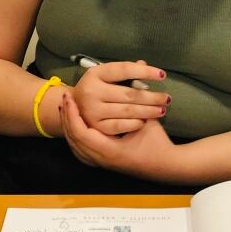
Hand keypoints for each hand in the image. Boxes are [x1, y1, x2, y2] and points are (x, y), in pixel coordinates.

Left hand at [60, 92, 179, 178]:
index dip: (72, 115)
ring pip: (75, 147)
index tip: (69, 99)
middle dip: (66, 119)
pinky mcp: (103, 164)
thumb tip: (140, 64)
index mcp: (110, 150)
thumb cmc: (158, 143)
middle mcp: (101, 159)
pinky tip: (73, 128)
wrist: (166, 166)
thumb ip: (140, 95)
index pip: (81, 132)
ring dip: (69, 128)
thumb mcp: (148, 119)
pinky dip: (75, 139)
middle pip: (74, 139)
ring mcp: (101, 163)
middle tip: (64, 101)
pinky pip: (81, 153)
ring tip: (65, 111)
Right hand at [71, 61, 168, 135]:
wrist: (73, 106)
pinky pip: (120, 126)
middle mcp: (91, 91)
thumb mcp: (106, 76)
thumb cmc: (96, 88)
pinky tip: (145, 121)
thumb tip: (145, 65)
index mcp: (95, 73)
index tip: (162, 75)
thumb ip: (125, 71)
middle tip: (167, 99)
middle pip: (129, 94)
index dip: (145, 72)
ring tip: (162, 110)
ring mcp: (92, 110)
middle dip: (152, 97)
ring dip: (148, 111)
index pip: (125, 69)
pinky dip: (135, 123)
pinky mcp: (95, 126)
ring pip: (127, 110)